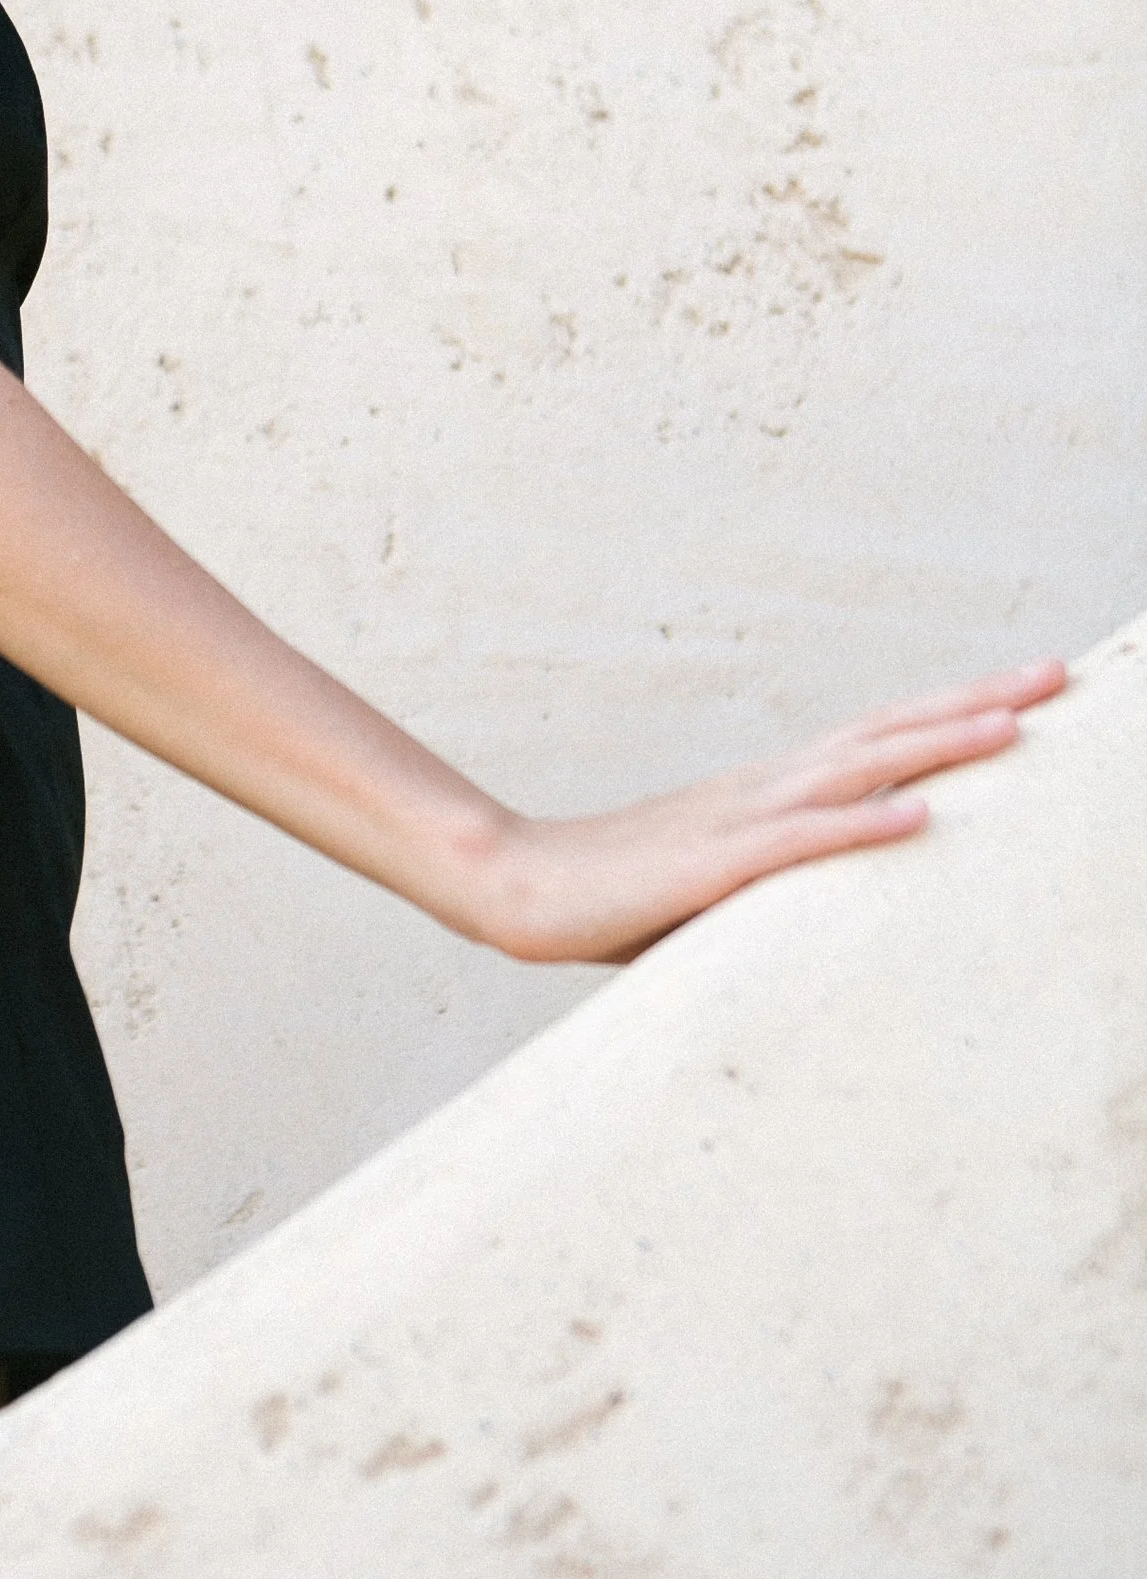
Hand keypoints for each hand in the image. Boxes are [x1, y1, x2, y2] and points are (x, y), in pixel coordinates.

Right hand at [480, 659, 1066, 966]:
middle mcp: (767, 787)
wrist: (520, 884)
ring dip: (938, 745)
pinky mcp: (713, 864)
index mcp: (770, 789)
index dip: (952, 707)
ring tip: (1013, 726)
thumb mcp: (718, 883)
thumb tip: (836, 904)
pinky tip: (918, 814)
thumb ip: (779, 880)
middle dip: (977, 702)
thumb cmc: (616, 895)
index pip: (879, 735)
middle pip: (888, 730)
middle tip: (1059, 674)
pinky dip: (863, 822)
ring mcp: (739, 819)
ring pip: (857, 768)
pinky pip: (800, 840)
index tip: (1025, 687)